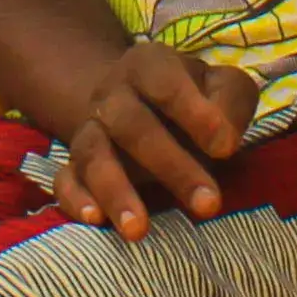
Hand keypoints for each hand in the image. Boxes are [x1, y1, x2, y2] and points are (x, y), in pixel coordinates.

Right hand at [43, 46, 260, 239]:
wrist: (144, 108)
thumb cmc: (196, 102)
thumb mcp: (223, 87)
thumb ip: (232, 101)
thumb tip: (223, 141)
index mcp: (148, 65)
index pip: (164, 81)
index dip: (193, 111)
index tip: (225, 149)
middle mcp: (112, 95)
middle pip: (130, 124)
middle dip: (170, 165)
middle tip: (208, 204)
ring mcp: (90, 130)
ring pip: (93, 155)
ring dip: (115, 191)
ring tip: (138, 230)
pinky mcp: (76, 166)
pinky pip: (64, 179)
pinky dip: (75, 198)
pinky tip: (93, 220)